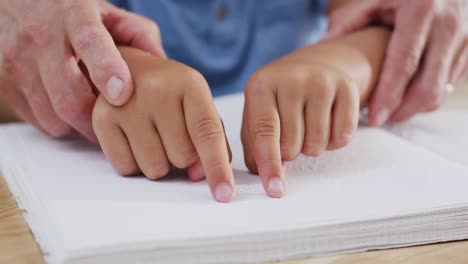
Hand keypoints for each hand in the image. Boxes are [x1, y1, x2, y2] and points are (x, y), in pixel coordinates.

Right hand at [0, 0, 164, 140]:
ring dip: (79, 124)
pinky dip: (59, 122)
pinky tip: (68, 104)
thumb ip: (139, 35)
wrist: (14, 1)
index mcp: (73, 14)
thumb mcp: (107, 12)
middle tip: (119, 124)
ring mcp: (16, 61)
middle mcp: (40, 36)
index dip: (106, 69)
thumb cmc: (70, 10)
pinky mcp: (4, 83)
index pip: (89, 42)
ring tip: (93, 110)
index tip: (122, 93)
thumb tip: (163, 68)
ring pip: (54, 118)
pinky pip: (38, 122)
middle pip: (69, 98)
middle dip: (99, 121)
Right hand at [92, 47, 233, 202]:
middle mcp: (157, 89)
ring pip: (154, 168)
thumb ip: (213, 140)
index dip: (217, 167)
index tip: (224, 194)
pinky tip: (135, 139)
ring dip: (160, 163)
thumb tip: (199, 175)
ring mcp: (126, 103)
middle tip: (173, 135)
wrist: (130, 68)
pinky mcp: (102, 118)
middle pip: (181, 158)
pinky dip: (135, 164)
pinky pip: (126, 168)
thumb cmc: (170, 93)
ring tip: (154, 136)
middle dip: (183, 158)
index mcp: (190, 83)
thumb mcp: (199, 105)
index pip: (207, 133)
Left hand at [242, 45, 361, 197]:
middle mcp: (291, 78)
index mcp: (261, 84)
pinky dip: (334, 142)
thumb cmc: (280, 99)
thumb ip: (254, 145)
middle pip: (292, 144)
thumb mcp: (257, 114)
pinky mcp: (347, 87)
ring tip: (307, 128)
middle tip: (290, 138)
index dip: (269, 164)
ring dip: (311, 147)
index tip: (274, 190)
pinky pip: (343, 137)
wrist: (314, 66)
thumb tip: (260, 174)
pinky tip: (326, 124)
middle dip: (290, 153)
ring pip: (317, 143)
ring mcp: (321, 80)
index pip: (264, 131)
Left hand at [327, 0, 467, 123]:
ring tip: (391, 110)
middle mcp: (448, 27)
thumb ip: (353, 20)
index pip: (404, 65)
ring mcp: (465, 41)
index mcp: (421, 12)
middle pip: (427, 88)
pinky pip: (450, 86)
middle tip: (380, 120)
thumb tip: (324, 43)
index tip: (373, 117)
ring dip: (414, 108)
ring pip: (440, 92)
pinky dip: (428, 97)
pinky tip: (409, 96)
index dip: (388, 96)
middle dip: (402, 112)